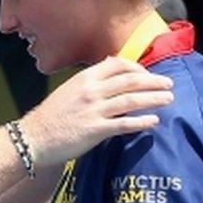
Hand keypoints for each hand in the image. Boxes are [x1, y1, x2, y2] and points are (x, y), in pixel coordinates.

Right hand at [20, 56, 173, 168]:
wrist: (34, 137)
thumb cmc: (51, 115)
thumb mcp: (69, 90)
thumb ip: (90, 81)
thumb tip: (110, 67)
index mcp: (85, 78)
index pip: (118, 65)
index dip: (138, 68)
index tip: (147, 75)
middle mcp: (91, 90)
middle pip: (130, 80)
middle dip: (153, 81)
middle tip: (169, 84)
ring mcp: (94, 110)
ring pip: (132, 99)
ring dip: (153, 98)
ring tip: (168, 99)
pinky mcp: (96, 130)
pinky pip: (125, 123)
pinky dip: (142, 121)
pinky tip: (154, 121)